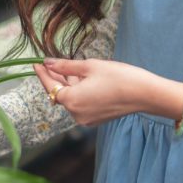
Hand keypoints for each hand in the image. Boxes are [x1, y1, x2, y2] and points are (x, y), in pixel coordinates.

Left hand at [34, 58, 182, 125]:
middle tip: (51, 63)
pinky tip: (82, 80)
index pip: (50, 86)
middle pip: (59, 94)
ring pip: (70, 99)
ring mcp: (85, 119)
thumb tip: (48, 62)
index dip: (42, 73)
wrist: (146, 94)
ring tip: (70, 69)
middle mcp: (75, 113)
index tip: (36, 63)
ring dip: (68, 85)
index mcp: (72, 100)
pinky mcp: (94, 119)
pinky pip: (80, 104)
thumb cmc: (120, 77)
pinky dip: (78, 93)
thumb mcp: (90, 67)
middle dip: (56, 79)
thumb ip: (65, 66)